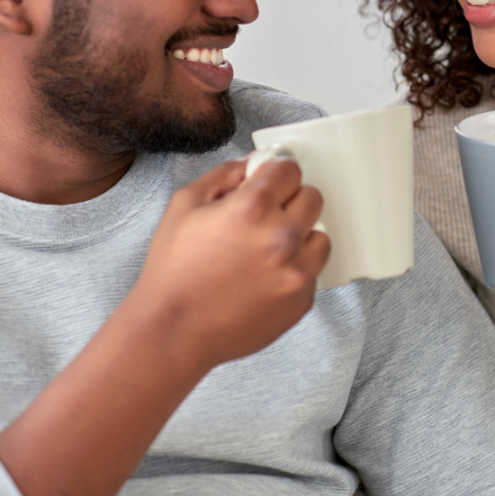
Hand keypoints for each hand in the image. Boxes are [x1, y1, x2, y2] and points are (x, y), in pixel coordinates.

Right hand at [130, 157, 329, 370]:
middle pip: (312, 197)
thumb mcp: (185, 205)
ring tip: (266, 250)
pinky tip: (264, 276)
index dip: (274, 174)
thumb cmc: (173, 272)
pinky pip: (313, 270)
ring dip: (300, 236)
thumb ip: (225, 175)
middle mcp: (281, 237)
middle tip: (264, 217)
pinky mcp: (302, 300)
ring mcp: (296, 271)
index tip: (268, 183)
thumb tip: (253, 165)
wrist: (173, 330)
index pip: (290, 169)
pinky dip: (295, 269)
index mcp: (252, 207)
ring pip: (321, 235)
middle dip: (289, 201)